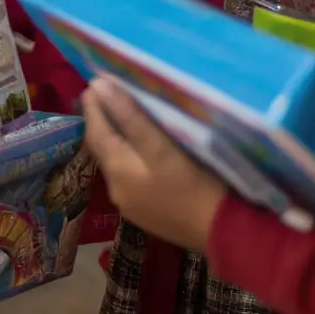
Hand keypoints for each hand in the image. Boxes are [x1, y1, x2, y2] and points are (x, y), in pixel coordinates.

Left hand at [82, 77, 226, 252]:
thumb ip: (129, 116)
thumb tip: (99, 85)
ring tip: (123, 114)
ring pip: (115, 162)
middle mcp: (116, 189)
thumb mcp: (161, 146)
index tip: (94, 80)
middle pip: (102, 148)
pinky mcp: (145, 211)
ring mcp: (130, 203)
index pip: (95, 131)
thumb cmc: (194, 184)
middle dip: (101, 120)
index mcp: (118, 171)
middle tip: (106, 92)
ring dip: (114, 138)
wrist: (222, 232)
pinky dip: (127, 155)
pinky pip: (128, 175)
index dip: (93, 106)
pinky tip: (140, 148)